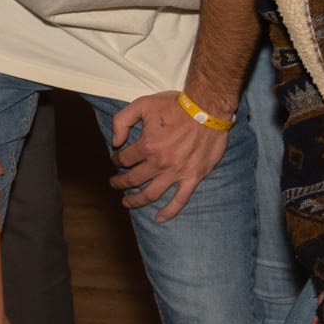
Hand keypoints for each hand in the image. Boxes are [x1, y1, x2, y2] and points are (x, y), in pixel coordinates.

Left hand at [111, 92, 232, 218]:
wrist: (208, 108)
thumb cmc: (175, 105)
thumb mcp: (142, 104)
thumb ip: (121, 121)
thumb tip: (115, 142)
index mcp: (147, 145)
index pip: (124, 158)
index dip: (116, 160)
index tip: (116, 160)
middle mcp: (159, 163)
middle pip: (133, 179)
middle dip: (120, 183)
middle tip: (115, 184)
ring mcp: (177, 172)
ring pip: (151, 194)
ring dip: (136, 201)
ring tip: (127, 203)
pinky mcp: (193, 177)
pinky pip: (180, 200)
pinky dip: (169, 211)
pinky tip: (159, 219)